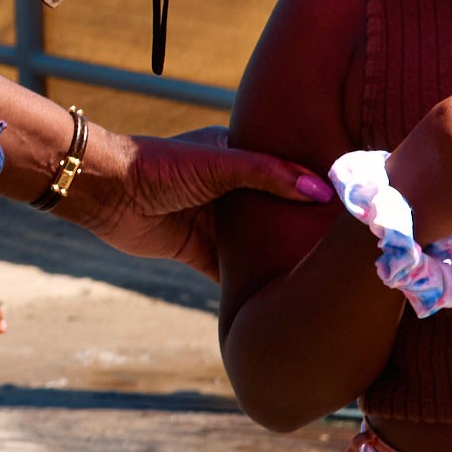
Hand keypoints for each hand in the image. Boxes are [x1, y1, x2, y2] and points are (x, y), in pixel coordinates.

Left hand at [61, 122, 330, 279]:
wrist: (106, 191)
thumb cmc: (161, 165)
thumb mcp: (220, 164)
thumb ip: (269, 174)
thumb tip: (319, 190)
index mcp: (236, 156)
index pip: (284, 171)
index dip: (311, 185)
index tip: (345, 201)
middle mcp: (228, 188)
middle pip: (271, 211)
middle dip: (297, 227)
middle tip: (338, 245)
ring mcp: (212, 219)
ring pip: (252, 243)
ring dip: (273, 257)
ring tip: (313, 273)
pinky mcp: (195, 248)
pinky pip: (227, 269)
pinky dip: (246, 282)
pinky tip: (272, 296)